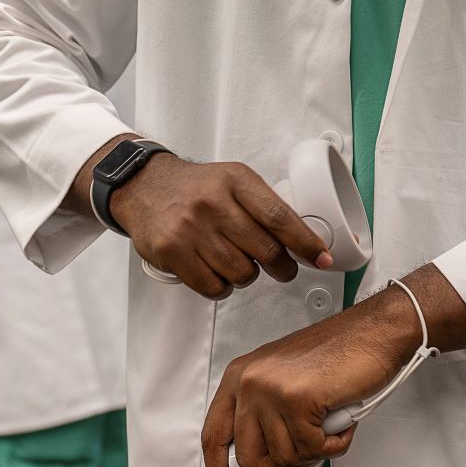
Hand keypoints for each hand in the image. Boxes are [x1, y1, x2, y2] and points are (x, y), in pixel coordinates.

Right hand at [109, 153, 331, 298]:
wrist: (143, 185)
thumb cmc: (195, 187)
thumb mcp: (232, 179)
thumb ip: (263, 205)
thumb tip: (303, 241)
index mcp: (235, 180)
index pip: (280, 217)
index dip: (306, 243)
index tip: (322, 258)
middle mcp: (213, 203)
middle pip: (266, 251)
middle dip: (281, 266)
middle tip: (282, 268)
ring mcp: (191, 229)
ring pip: (242, 273)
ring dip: (247, 275)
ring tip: (236, 261)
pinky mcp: (172, 252)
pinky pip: (214, 287)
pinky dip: (222, 286)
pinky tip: (216, 270)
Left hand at [201, 289, 415, 466]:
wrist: (371, 333)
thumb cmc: (335, 356)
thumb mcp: (280, 379)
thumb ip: (261, 413)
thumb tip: (256, 459)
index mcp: (238, 377)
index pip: (213, 435)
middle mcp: (247, 382)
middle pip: (248, 457)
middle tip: (306, 455)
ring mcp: (269, 390)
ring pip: (283, 457)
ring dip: (313, 453)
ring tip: (328, 427)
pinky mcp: (296, 399)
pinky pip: (311, 449)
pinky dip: (332, 445)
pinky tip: (340, 423)